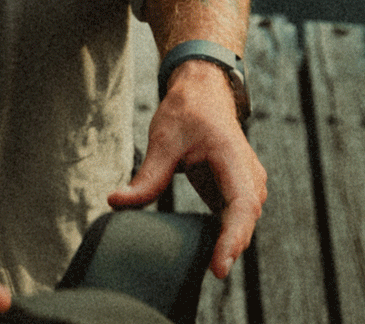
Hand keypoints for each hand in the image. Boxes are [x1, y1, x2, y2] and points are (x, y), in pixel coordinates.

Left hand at [107, 60, 266, 277]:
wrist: (202, 92)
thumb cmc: (186, 112)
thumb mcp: (163, 139)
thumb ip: (147, 175)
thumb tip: (116, 201)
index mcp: (233, 157)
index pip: (241, 205)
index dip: (232, 238)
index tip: (219, 267)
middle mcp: (249, 174)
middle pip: (244, 219)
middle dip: (230, 246)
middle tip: (212, 272)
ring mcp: (246, 182)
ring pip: (242, 221)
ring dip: (229, 242)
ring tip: (210, 265)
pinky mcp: (237, 189)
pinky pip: (234, 216)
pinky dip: (224, 233)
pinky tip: (209, 251)